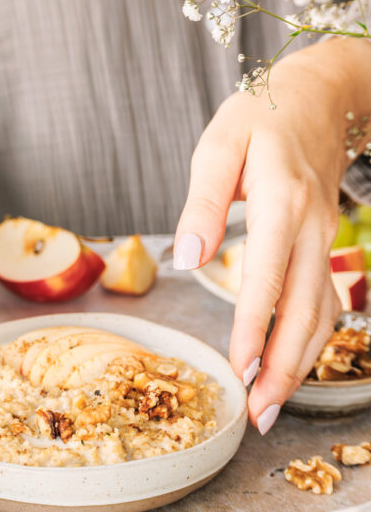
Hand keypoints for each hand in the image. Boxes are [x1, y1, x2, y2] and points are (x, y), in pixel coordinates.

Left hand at [174, 38, 370, 432]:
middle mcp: (311, 226)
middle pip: (305, 309)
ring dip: (300, 362)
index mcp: (280, 201)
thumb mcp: (217, 146)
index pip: (267, 277)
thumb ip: (202, 204)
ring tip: (272, 404)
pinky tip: (290, 364)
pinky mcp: (323, 243)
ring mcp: (324, 237)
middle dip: (284, 367)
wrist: (317, 97)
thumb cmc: (258, 118)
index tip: (239, 371)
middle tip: (258, 414)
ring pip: (322, 313)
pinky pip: (325, 300)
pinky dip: (310, 338)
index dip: (252, 329)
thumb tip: (186, 260)